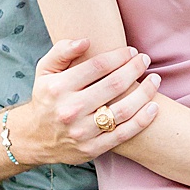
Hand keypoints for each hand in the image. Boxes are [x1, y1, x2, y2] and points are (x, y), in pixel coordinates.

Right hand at [18, 39, 160, 164]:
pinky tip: (154, 106)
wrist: (34, 138)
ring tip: (155, 80)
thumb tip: (86, 41)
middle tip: (145, 60)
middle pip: (114, 85)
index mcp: (58, 88)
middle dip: (135, 69)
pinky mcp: (92, 148)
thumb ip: (62, 51)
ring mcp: (81, 132)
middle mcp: (69, 110)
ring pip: (123, 110)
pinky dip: (143, 119)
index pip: (98, 66)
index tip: (132, 51)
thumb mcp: (45, 71)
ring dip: (145, 93)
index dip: (119, 56)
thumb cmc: (47, 97)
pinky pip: (124, 133)